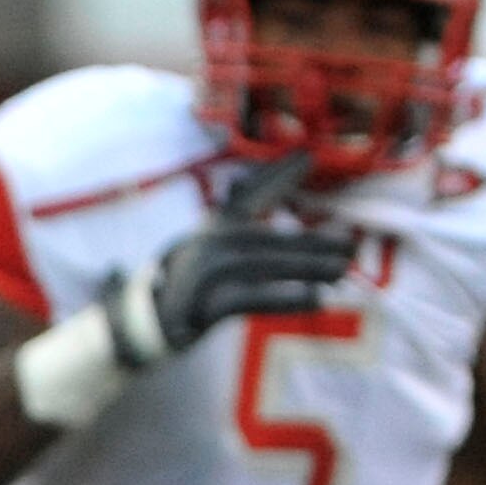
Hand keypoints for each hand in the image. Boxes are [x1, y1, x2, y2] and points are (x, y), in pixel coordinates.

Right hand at [110, 152, 356, 366]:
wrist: (137, 327)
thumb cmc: (181, 289)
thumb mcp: (205, 251)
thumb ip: (233, 227)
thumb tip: (255, 197)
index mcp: (210, 231)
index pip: (246, 197)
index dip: (276, 176)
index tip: (308, 157)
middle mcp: (205, 246)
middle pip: (266, 239)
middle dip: (310, 242)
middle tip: (348, 246)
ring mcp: (202, 275)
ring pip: (262, 266)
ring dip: (305, 268)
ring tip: (339, 271)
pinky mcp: (200, 307)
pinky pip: (250, 299)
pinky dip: (284, 299)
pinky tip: (315, 300)